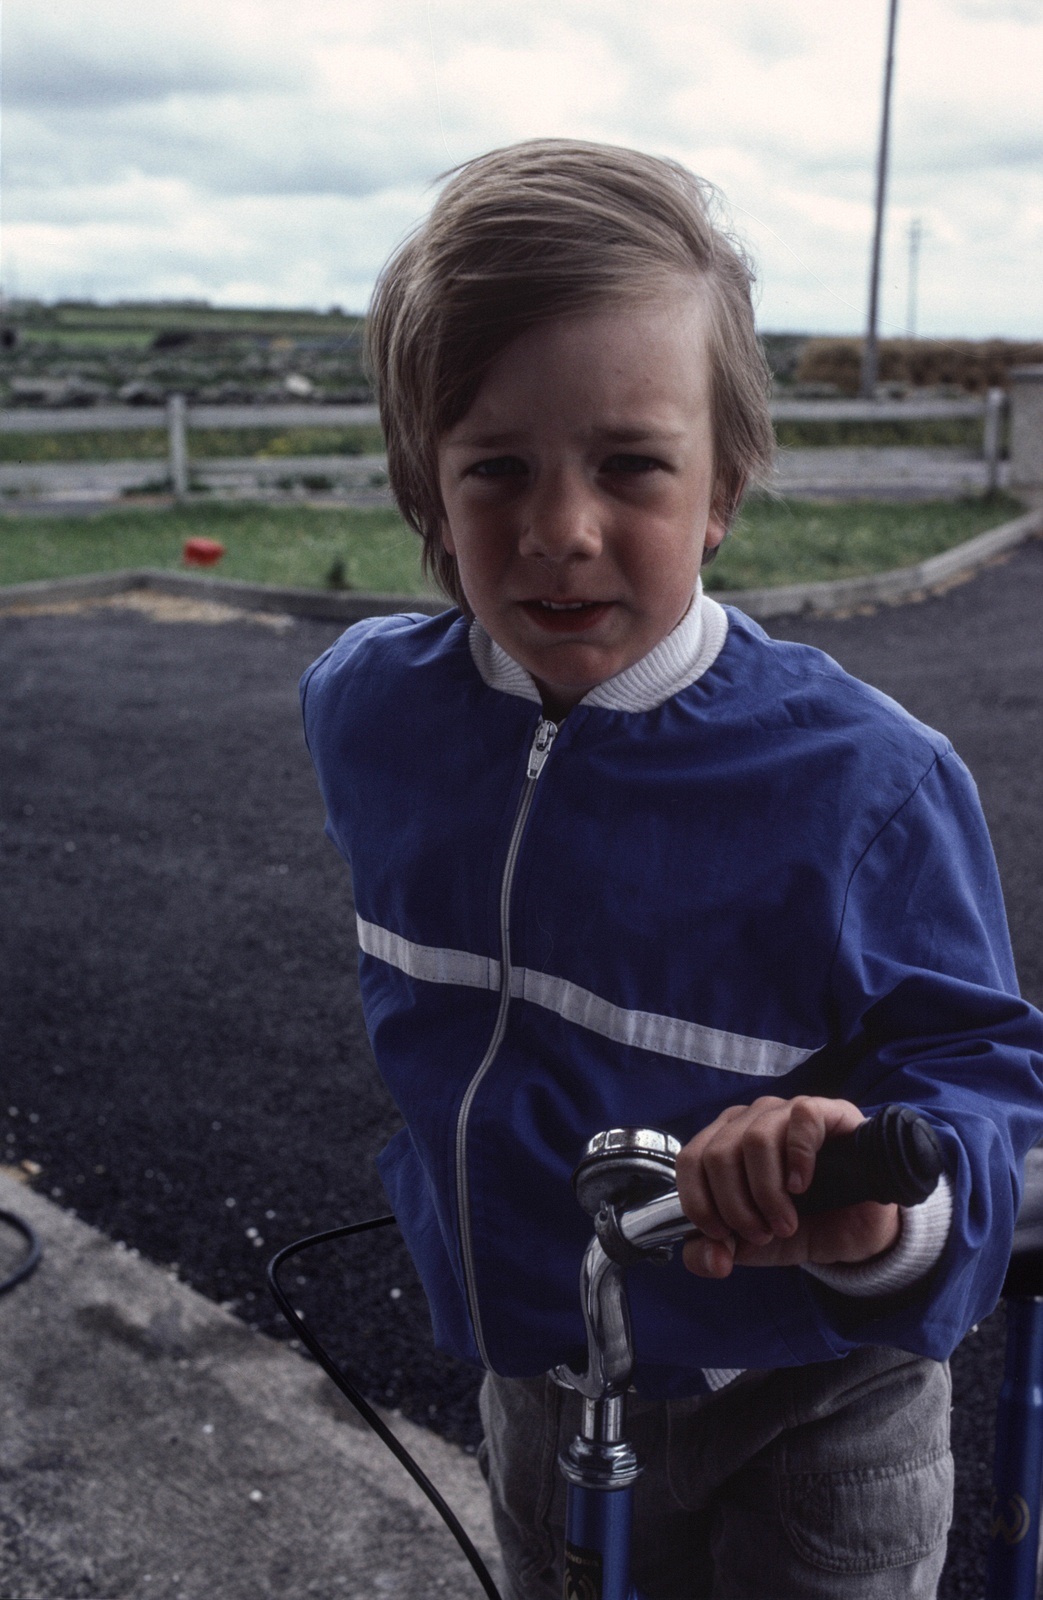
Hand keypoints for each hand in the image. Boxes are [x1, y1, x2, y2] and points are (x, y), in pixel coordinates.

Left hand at [675, 1095, 899, 1278]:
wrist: (856, 1229)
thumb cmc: (799, 1225)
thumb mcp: (749, 1248)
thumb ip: (714, 1253)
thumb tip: (709, 1259)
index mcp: (721, 1143)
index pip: (688, 1161)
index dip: (699, 1203)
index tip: (722, 1236)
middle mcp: (748, 1120)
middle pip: (718, 1155)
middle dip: (737, 1207)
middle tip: (764, 1233)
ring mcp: (785, 1111)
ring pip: (754, 1140)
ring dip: (767, 1193)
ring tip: (786, 1222)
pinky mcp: (825, 1110)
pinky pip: (801, 1119)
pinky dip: (798, 1160)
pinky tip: (803, 1186)